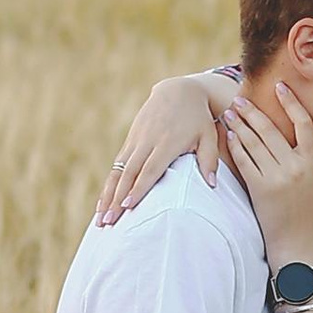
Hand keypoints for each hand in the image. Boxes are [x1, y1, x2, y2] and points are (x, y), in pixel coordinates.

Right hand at [98, 71, 239, 224]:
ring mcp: (136, 140)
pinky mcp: (130, 140)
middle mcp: (147, 142)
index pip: (150, 169)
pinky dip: (109, 185)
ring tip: (100, 219)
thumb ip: (209, 159)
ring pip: (118, 171)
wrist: (177, 91)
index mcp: (166, 142)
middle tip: (108, 222)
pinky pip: (117, 166)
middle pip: (128, 174)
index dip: (138, 189)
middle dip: (116, 199)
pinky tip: (103, 202)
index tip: (128, 207)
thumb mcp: (208, 135)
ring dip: (108, 195)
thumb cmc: (198, 118)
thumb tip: (212, 184)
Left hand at [221, 83, 312, 264]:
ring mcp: (275, 177)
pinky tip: (229, 135)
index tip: (280, 88)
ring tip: (229, 112)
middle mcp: (294, 166)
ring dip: (240, 125)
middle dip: (253, 111)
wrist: (296, 242)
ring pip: (254, 143)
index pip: (303, 124)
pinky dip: (235, 146)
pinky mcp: (258, 188)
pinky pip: (244, 162)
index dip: (291, 103)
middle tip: (239, 98)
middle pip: (271, 130)